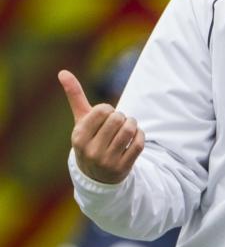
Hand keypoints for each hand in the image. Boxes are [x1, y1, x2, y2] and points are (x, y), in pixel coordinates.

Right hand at [59, 69, 143, 183]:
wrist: (96, 175)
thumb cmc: (89, 139)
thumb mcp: (80, 120)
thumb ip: (75, 96)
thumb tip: (63, 71)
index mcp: (78, 136)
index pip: (102, 111)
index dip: (108, 109)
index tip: (105, 115)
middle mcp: (91, 150)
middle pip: (117, 119)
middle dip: (121, 116)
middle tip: (118, 122)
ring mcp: (107, 161)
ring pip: (129, 130)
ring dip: (133, 124)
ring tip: (128, 126)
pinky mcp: (123, 168)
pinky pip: (139, 144)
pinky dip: (140, 135)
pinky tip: (135, 136)